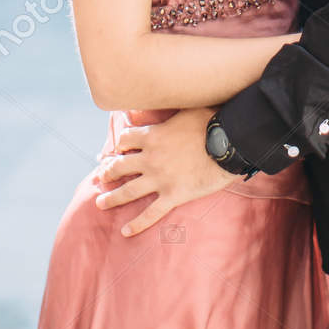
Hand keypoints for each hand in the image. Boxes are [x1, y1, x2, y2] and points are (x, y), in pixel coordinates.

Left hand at [93, 106, 232, 236]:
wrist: (229, 144)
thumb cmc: (212, 122)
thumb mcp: (188, 108)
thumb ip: (173, 109)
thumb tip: (171, 96)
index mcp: (153, 136)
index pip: (125, 139)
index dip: (119, 144)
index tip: (115, 150)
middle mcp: (150, 158)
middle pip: (120, 165)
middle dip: (107, 172)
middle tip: (99, 177)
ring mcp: (160, 179)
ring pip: (128, 191)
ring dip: (112, 197)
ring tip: (100, 203)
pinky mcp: (173, 195)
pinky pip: (150, 213)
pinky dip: (137, 224)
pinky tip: (126, 231)